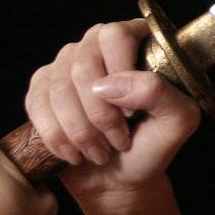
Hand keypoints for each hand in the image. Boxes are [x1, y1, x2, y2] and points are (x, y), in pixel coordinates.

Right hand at [24, 20, 201, 207]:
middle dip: (100, 114)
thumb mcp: (177, 120)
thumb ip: (159, 93)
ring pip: (59, 88)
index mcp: (137, 40)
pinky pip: (37, 104)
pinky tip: (76, 153)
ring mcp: (66, 64)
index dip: (120, 73)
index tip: (132, 112)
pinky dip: (57, 137)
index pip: (116, 36)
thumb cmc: (152, 145)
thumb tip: (110, 84)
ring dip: (81, 131)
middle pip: (83, 65)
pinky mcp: (42, 88)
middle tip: (119, 139)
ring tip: (101, 151)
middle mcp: (97, 43)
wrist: (119, 178)